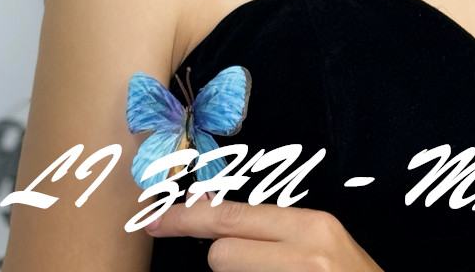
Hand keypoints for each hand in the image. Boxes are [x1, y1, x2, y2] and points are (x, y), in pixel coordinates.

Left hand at [145, 193, 385, 270]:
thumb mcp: (320, 242)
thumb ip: (271, 227)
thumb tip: (208, 208)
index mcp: (312, 227)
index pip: (233, 218)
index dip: (187, 218)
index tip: (154, 220)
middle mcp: (306, 255)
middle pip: (222, 255)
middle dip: (225, 262)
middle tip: (254, 267)